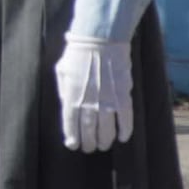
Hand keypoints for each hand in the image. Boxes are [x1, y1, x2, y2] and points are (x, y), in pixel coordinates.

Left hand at [56, 33, 134, 153]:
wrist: (100, 40)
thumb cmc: (77, 54)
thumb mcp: (61, 71)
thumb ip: (63, 91)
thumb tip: (66, 104)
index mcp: (71, 97)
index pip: (70, 124)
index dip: (72, 137)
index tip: (73, 145)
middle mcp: (89, 103)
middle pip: (88, 130)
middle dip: (88, 142)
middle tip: (89, 148)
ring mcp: (107, 102)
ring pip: (106, 130)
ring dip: (105, 140)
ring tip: (103, 146)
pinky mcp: (123, 97)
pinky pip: (126, 119)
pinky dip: (125, 131)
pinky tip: (123, 138)